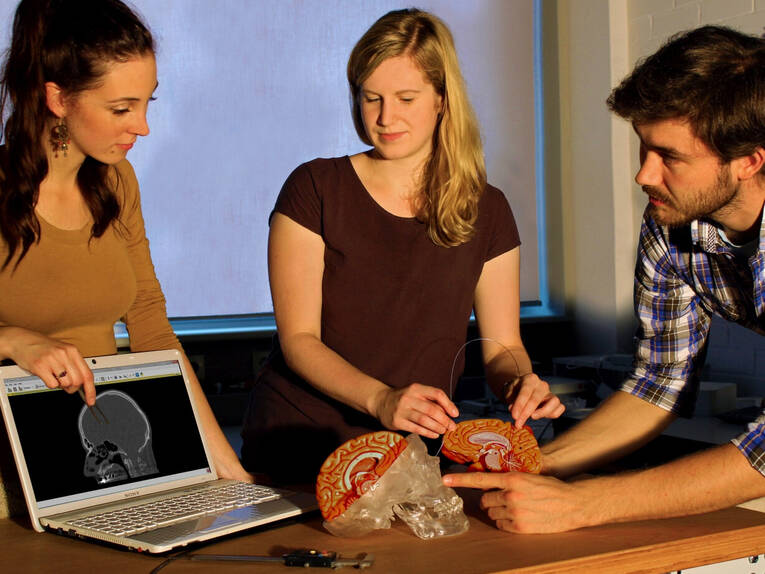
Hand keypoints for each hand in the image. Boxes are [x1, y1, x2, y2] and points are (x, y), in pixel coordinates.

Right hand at [0, 327, 94, 404]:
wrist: (21, 340)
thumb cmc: (42, 348)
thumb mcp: (62, 352)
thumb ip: (73, 365)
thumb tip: (81, 385)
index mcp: (72, 351)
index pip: (87, 374)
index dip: (91, 390)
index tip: (91, 400)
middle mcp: (64, 354)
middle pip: (78, 381)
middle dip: (72, 387)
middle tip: (65, 384)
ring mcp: (52, 359)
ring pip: (66, 383)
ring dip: (61, 385)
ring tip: (54, 377)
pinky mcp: (40, 366)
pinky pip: (52, 384)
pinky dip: (50, 384)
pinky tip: (46, 375)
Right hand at [371, 383, 458, 438]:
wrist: (380, 401)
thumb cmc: (403, 398)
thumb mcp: (416, 393)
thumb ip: (430, 400)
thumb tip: (450, 414)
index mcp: (416, 388)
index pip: (437, 394)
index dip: (448, 404)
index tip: (455, 414)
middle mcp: (408, 397)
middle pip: (431, 409)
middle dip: (445, 420)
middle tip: (451, 427)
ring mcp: (401, 410)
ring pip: (424, 420)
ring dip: (437, 427)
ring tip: (443, 431)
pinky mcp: (397, 421)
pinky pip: (416, 428)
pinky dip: (427, 433)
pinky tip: (434, 435)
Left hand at [442, 471, 589, 532]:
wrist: (573, 504)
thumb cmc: (551, 488)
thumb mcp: (529, 476)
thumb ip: (509, 478)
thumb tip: (490, 479)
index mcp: (513, 478)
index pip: (480, 479)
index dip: (461, 479)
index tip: (445, 480)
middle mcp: (511, 495)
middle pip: (484, 500)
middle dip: (490, 499)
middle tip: (503, 498)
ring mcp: (515, 512)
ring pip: (492, 513)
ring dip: (498, 511)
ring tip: (515, 507)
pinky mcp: (520, 527)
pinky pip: (501, 525)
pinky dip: (505, 521)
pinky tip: (519, 516)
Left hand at [504, 373, 564, 427]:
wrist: (521, 388)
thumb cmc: (515, 390)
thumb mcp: (509, 392)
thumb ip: (510, 399)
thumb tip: (512, 409)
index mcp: (530, 379)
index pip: (525, 392)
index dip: (519, 405)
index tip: (514, 416)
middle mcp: (542, 385)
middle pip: (537, 399)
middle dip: (526, 413)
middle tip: (518, 423)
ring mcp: (550, 393)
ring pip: (554, 402)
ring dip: (543, 412)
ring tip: (532, 417)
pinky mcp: (555, 402)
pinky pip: (560, 408)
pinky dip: (553, 414)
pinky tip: (540, 416)